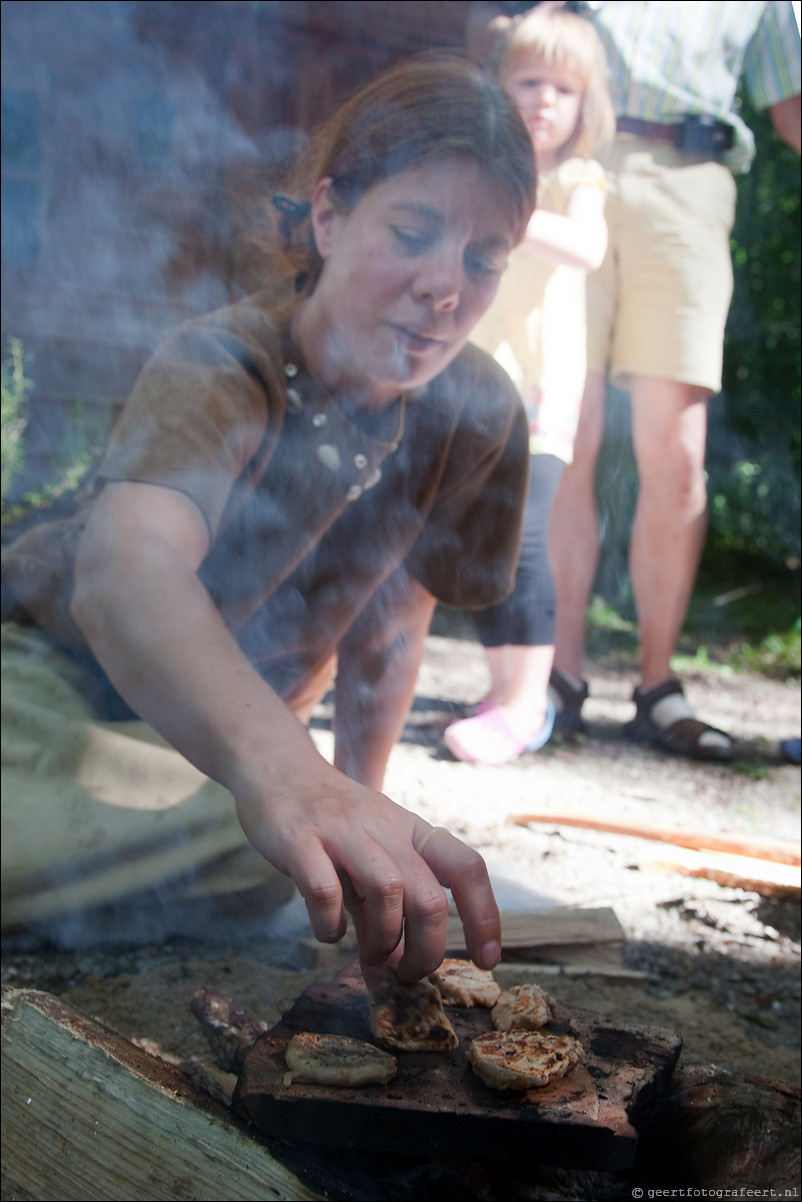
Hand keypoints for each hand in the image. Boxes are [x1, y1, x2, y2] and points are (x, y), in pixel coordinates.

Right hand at [235, 769, 500, 982]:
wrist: (279, 768)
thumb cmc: (333, 821)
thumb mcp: (373, 853)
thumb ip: (387, 906)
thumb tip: (398, 969)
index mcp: (411, 830)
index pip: (466, 868)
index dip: (484, 915)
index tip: (486, 958)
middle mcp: (384, 827)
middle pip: (428, 896)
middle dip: (425, 950)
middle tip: (406, 974)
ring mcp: (341, 830)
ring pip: (386, 891)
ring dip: (382, 940)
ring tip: (369, 957)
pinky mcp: (299, 840)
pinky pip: (324, 890)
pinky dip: (330, 924)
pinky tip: (327, 931)